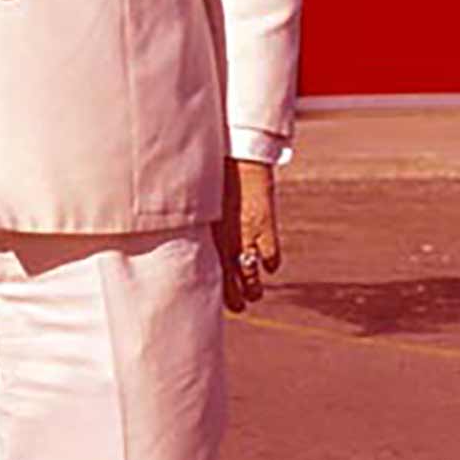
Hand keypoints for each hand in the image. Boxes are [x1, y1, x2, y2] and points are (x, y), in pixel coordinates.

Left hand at [213, 158, 283, 313]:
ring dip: (254, 287)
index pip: (211, 276)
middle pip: (231, 284)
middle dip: (236, 298)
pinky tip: (268, 264)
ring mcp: (246, 235)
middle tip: (240, 304)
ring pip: (252, 276)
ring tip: (255, 293)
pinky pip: (271, 258)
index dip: (218, 292)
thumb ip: (201, 227)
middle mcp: (225, 240)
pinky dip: (270, 263)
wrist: (237, 155)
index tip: (221, 302)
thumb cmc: (215, 178)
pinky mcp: (265, 226)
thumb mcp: (203, 206)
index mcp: (208, 237)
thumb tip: (189, 243)